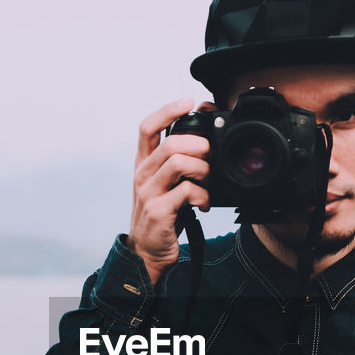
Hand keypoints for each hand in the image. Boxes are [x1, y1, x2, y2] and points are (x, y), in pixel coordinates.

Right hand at [128, 98, 214, 284]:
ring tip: (209, 184)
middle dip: (199, 145)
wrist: (147, 253)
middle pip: (171, 142)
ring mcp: (148, 193)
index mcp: (144, 163)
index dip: (168, 110)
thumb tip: (207, 141)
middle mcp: (143, 174)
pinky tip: (205, 204)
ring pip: (179, 163)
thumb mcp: (166, 184)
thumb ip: (180, 163)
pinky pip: (187, 192)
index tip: (189, 101)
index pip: (147, 126)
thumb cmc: (164, 215)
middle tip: (211, 158)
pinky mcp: (158, 211)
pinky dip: (204, 196)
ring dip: (204, 171)